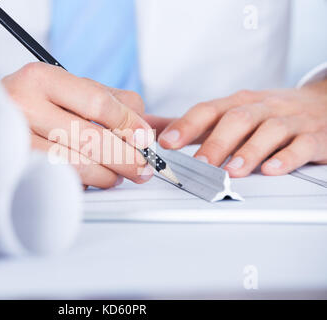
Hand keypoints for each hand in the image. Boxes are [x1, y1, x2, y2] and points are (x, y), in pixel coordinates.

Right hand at [2, 62, 154, 187]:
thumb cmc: (34, 100)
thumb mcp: (69, 87)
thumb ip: (110, 100)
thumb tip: (142, 128)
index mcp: (41, 79)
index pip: (98, 103)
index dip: (129, 124)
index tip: (145, 139)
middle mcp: (23, 106)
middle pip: (90, 139)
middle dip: (126, 158)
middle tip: (142, 167)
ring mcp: (15, 139)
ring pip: (75, 165)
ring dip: (107, 175)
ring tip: (119, 175)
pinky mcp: (15, 166)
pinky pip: (59, 180)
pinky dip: (85, 183)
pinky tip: (94, 179)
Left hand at [152, 80, 326, 176]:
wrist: (322, 104)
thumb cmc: (267, 113)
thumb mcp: (231, 112)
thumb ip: (194, 123)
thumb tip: (153, 128)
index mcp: (238, 103)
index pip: (208, 110)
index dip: (186, 125)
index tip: (166, 142)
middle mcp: (262, 108)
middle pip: (237, 119)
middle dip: (216, 142)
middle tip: (199, 164)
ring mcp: (290, 121)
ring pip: (270, 130)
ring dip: (249, 151)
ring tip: (233, 170)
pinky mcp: (314, 137)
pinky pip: (302, 145)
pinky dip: (287, 157)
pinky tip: (272, 169)